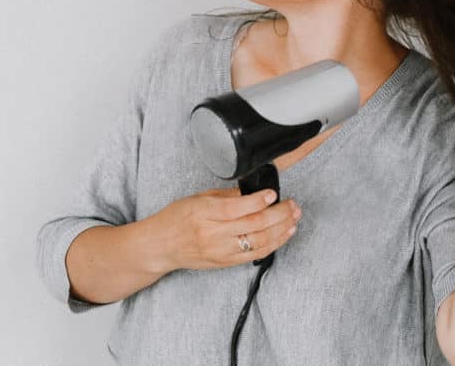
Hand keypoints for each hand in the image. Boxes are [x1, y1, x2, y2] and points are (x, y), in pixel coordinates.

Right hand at [148, 186, 300, 272]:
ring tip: (294, 217)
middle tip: (292, 204)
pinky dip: (273, 244)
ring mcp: (221, 250)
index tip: (273, 193)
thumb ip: (226, 196)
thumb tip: (252, 192)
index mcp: (205, 213)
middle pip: (254, 224)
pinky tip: (285, 233)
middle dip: (279, 213)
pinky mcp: (226, 262)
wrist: (160, 246)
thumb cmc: (176, 219)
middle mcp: (214, 233)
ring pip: (259, 241)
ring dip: (281, 228)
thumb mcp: (198, 198)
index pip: (238, 208)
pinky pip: (255, 254)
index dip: (260, 200)